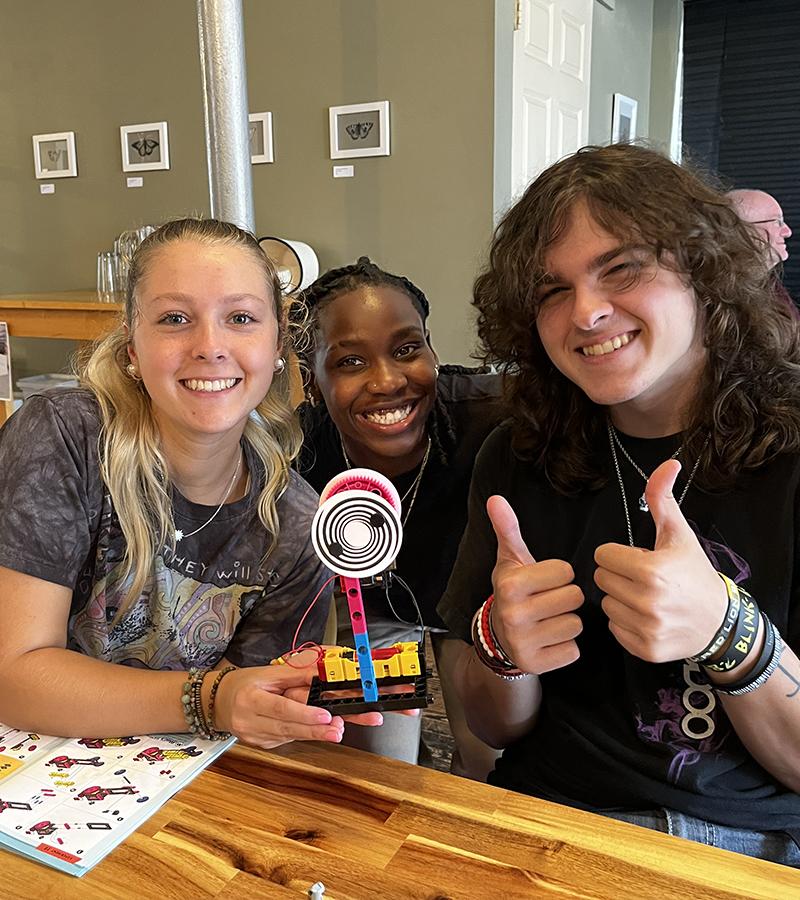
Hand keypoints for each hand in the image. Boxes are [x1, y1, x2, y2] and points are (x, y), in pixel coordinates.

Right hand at [214, 649, 383, 749]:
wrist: (219, 702)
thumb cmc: (244, 684)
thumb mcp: (267, 673)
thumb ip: (295, 675)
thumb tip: (321, 673)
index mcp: (250, 699)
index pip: (280, 708)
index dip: (304, 713)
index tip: (324, 715)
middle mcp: (250, 722)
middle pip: (287, 727)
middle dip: (316, 730)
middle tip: (337, 729)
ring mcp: (255, 736)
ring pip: (289, 736)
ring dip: (314, 735)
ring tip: (335, 732)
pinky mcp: (262, 744)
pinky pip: (286, 739)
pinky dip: (303, 735)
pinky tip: (318, 731)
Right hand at [486, 495, 582, 673]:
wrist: (498, 635)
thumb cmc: (514, 590)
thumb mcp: (511, 559)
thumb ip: (507, 528)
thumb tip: (496, 498)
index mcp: (511, 585)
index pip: (566, 572)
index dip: (559, 575)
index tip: (544, 581)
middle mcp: (514, 615)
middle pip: (574, 597)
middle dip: (565, 597)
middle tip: (548, 601)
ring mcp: (524, 642)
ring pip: (576, 624)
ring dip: (567, 622)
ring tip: (548, 620)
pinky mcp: (536, 663)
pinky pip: (573, 650)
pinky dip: (565, 646)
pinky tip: (549, 640)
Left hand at [594, 459, 726, 662]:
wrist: (720, 622)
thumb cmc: (694, 573)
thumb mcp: (679, 534)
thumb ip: (662, 498)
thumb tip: (668, 463)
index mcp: (651, 571)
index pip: (603, 556)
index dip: (619, 554)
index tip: (639, 558)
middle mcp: (647, 602)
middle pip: (601, 579)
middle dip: (618, 575)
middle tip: (643, 578)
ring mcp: (646, 629)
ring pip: (605, 604)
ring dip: (620, 599)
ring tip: (646, 597)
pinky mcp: (644, 649)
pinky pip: (614, 628)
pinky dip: (626, 622)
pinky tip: (647, 617)